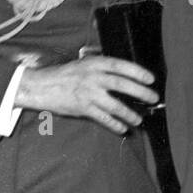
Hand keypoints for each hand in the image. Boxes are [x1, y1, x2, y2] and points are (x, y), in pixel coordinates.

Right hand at [15, 56, 158, 134]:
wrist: (39, 86)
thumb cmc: (65, 75)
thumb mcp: (84, 64)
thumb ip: (102, 69)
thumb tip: (125, 76)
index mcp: (94, 64)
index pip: (120, 65)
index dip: (137, 71)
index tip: (151, 79)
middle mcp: (92, 77)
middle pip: (121, 84)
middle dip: (140, 92)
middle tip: (153, 98)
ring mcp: (87, 93)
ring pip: (114, 105)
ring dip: (129, 113)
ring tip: (139, 119)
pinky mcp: (81, 108)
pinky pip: (102, 118)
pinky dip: (114, 124)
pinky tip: (122, 128)